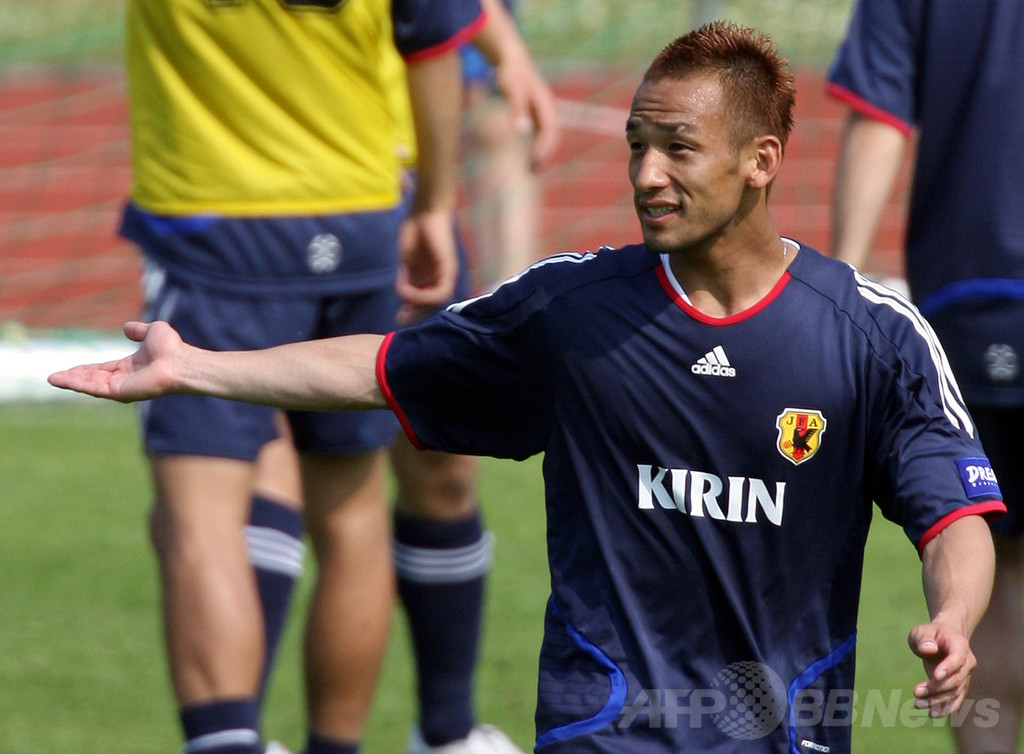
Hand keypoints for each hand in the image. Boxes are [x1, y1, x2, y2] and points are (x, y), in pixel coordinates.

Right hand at [47, 320, 183, 401]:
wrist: (180, 360)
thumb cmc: (171, 347)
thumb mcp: (151, 331)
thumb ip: (138, 330)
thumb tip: (127, 328)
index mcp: (129, 367)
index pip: (101, 370)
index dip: (84, 369)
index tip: (69, 369)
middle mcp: (124, 379)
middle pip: (92, 379)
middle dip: (73, 378)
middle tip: (54, 377)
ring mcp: (122, 387)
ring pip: (91, 385)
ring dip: (72, 382)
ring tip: (53, 379)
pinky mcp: (121, 392)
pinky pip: (96, 389)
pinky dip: (80, 385)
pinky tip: (65, 380)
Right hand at [396, 208, 457, 324]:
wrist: (423, 213)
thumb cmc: (413, 231)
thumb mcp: (406, 261)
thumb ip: (406, 278)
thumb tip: (404, 297)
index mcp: (427, 275)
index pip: (423, 300)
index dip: (412, 310)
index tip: (399, 316)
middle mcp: (437, 277)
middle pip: (430, 304)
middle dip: (415, 313)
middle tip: (401, 319)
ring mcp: (444, 274)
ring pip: (436, 301)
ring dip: (418, 303)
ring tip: (405, 297)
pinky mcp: (449, 270)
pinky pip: (440, 292)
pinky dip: (424, 296)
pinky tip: (411, 292)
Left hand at [492, 49, 559, 169]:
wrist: (512, 58)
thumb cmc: (511, 73)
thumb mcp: (512, 91)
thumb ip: (517, 110)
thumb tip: (523, 131)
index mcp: (546, 105)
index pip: (549, 132)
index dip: (543, 149)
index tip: (533, 162)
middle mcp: (548, 110)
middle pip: (551, 137)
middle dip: (543, 155)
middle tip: (532, 172)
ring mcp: (543, 112)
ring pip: (546, 137)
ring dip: (540, 153)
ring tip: (530, 170)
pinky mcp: (536, 113)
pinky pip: (540, 134)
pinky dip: (535, 146)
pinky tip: (527, 157)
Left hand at [908, 620, 976, 716]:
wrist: (943, 640)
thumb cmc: (931, 634)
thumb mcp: (922, 631)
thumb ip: (924, 638)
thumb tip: (928, 649)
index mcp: (960, 645)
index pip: (957, 658)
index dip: (948, 667)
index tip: (934, 676)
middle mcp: (967, 663)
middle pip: (956, 679)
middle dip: (936, 688)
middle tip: (916, 692)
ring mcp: (965, 677)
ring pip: (955, 693)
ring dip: (937, 701)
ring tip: (917, 704)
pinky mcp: (960, 688)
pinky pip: (956, 701)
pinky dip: (945, 709)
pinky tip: (931, 713)